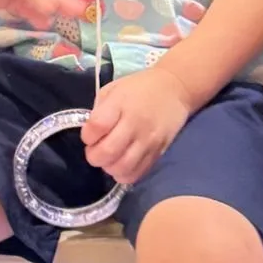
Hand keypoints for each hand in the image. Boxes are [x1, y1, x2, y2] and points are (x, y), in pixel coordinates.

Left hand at [82, 67, 193, 184]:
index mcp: (120, 103)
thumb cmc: (139, 87)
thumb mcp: (114, 89)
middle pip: (107, 152)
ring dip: (109, 167)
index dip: (87, 136)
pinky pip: (138, 174)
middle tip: (96, 149)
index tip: (90, 134)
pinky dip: (125, 174)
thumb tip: (90, 135)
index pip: (96, 127)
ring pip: (122, 168)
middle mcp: (135, 124)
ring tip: (110, 158)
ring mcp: (148, 141)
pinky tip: (122, 163)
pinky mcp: (158, 153)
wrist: (175, 88)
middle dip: (94, 156)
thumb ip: (99, 111)